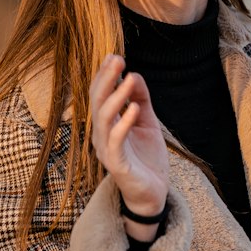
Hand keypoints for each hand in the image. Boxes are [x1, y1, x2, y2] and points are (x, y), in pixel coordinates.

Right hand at [89, 55, 169, 219]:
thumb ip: (141, 100)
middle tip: (117, 59)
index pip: (99, 96)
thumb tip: (135, 75)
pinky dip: (124, 123)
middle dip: (106, 79)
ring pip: (104, 119)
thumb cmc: (146, 159)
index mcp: (106, 125)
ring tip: (129, 79)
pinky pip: (116, 140)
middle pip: (97, 103)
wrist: (152, 193)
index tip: (114, 56)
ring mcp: (107, 150)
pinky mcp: (117, 164)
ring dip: (116, 97)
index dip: (104, 76)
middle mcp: (101, 136)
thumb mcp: (147, 123)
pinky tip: (134, 108)